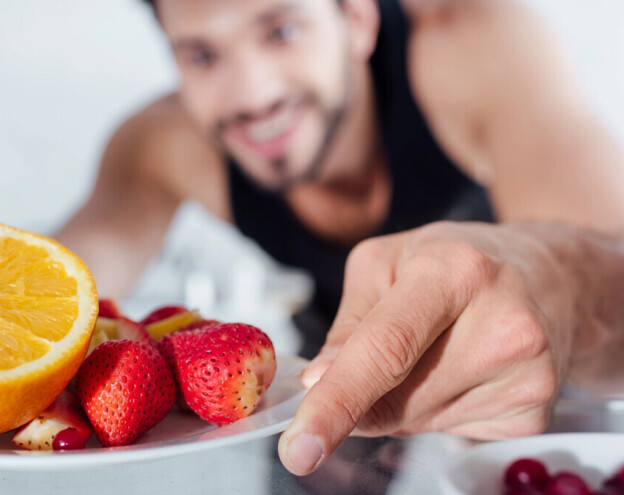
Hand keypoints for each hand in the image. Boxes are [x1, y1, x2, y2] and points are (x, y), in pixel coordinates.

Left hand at [278, 221, 574, 474]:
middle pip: (395, 399)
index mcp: (454, 271)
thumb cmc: (455, 263)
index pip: (385, 350)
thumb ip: (348, 324)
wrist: (550, 278)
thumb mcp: (386, 263)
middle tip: (376, 360)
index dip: (336, 402)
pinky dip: (433, 411)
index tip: (299, 447)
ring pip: (415, 424)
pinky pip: (448, 434)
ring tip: (433, 351)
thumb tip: (318, 382)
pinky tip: (458, 370)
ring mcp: (527, 375)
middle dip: (360, 397)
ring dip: (399, 403)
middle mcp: (502, 324)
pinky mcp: (534, 413)